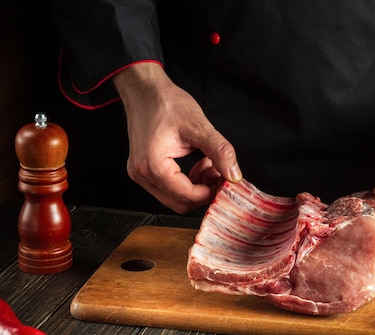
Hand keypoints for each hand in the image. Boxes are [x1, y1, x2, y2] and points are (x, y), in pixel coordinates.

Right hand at [113, 62, 241, 212]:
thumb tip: (234, 175)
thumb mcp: (199, 126)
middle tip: (220, 174)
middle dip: (204, 192)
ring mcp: (140, 174)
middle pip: (180, 203)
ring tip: (210, 165)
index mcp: (152, 165)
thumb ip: (219, 152)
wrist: (145, 90)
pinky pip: (169, 188)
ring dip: (197, 188)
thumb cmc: (166, 103)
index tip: (227, 181)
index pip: (187, 196)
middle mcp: (142, 174)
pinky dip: (188, 182)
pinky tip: (199, 164)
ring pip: (175, 198)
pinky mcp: (144, 170)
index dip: (211, 193)